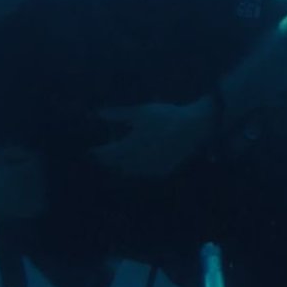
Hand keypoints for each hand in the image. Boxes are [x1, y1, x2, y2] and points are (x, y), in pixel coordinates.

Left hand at [93, 97, 217, 177]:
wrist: (194, 128)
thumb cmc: (166, 116)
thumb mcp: (141, 112)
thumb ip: (118, 115)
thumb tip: (99, 114)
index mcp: (129, 146)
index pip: (106, 154)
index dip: (97, 152)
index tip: (91, 149)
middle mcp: (137, 161)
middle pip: (115, 166)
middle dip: (107, 161)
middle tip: (103, 155)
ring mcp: (150, 169)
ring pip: (128, 172)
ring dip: (120, 167)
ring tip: (118, 159)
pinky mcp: (161, 172)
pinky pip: (143, 174)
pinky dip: (136, 170)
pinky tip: (137, 163)